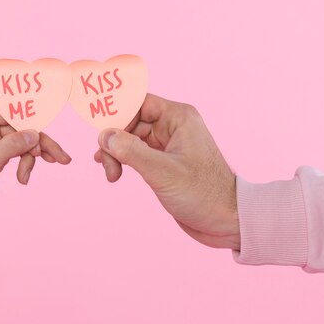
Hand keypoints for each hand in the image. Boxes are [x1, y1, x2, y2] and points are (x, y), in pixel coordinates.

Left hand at [0, 108, 70, 234]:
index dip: (34, 121)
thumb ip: (12, 146)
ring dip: (33, 158)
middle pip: (23, 128)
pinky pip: (20, 152)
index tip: (51, 131)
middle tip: (62, 159)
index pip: (13, 113)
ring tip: (31, 175)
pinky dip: (26, 164)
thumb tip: (36, 133)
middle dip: (41, 144)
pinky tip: (24, 178)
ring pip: (24, 141)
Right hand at [94, 93, 239, 249]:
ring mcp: (168, 144)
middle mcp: (173, 126)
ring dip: (116, 153)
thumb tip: (104, 136)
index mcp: (178, 118)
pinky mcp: (164, 162)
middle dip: (114, 140)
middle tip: (105, 162)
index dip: (116, 113)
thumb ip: (131, 151)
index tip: (98, 129)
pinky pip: (136, 153)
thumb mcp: (162, 172)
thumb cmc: (203, 193)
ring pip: (130, 138)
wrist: (226, 220)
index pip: (139, 103)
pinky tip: (114, 173)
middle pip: (131, 121)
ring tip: (111, 174)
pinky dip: (123, 161)